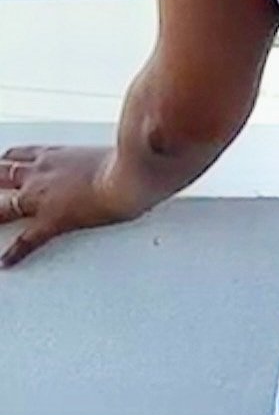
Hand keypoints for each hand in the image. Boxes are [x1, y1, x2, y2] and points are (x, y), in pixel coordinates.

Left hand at [0, 143, 142, 267]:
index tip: (3, 164)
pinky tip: (5, 262)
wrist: (130, 176)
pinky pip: (27, 240)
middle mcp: (42, 173)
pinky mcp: (53, 221)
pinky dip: (14, 253)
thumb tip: (126, 156)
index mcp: (56, 155)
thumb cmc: (130, 163)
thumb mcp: (111, 152)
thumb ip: (109, 156)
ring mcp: (43, 197)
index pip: (20, 155)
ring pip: (3, 205)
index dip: (7, 161)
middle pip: (1, 174)